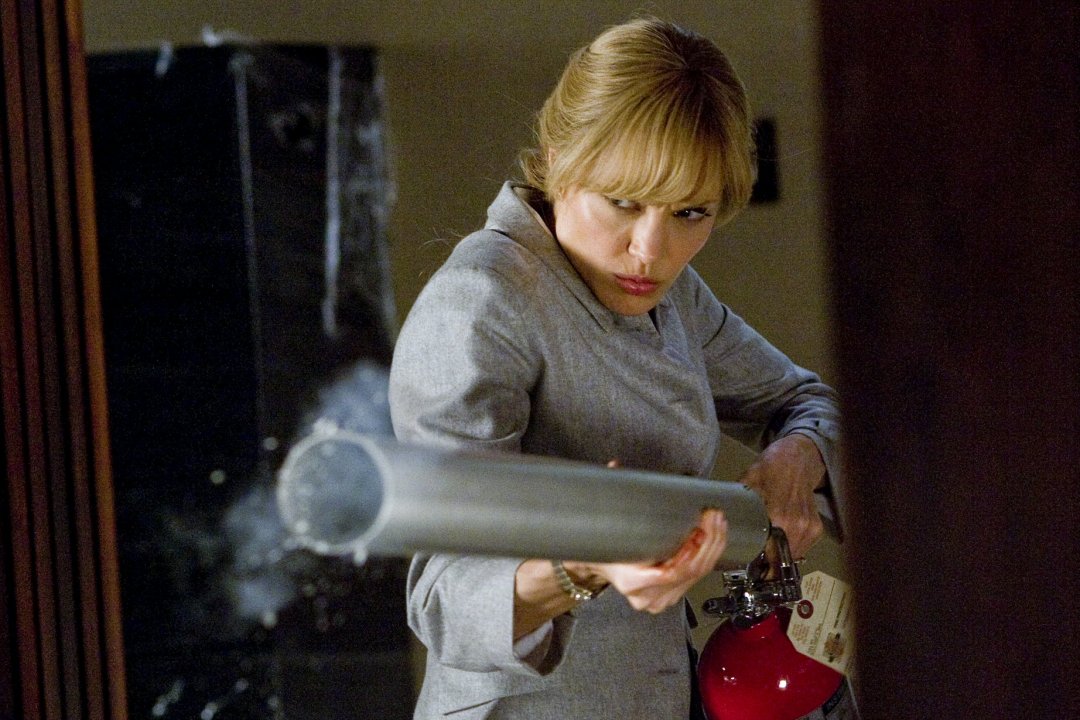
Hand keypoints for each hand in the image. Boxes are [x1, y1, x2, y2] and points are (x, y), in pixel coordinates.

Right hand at [565, 508, 727, 613]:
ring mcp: (663, 599)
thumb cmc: (606, 548)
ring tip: (717, 522)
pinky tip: (714, 538)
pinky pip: (698, 577)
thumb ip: (612, 494)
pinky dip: (709, 556)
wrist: (603, 566)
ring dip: (713, 547)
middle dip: (708, 542)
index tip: (698, 530)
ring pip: (698, 575)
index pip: (670, 573)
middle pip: (690, 572)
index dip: (689, 553)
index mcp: (631, 582)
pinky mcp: (673, 595)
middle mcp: (648, 596)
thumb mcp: (606, 524)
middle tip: (712, 518)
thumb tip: (615, 467)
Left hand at [739, 434, 826, 558]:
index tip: (750, 569)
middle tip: (755, 563)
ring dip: (780, 557)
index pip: (769, 556)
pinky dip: (791, 547)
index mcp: (779, 518)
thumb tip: (717, 519)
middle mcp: (797, 526)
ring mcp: (809, 528)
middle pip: (781, 560)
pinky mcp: (816, 528)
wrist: (797, 459)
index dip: (758, 567)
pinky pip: (803, 547)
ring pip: (793, 556)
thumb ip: (737, 504)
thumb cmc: (771, 469)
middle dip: (767, 564)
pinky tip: (780, 538)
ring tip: (767, 550)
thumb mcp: (748, 482)